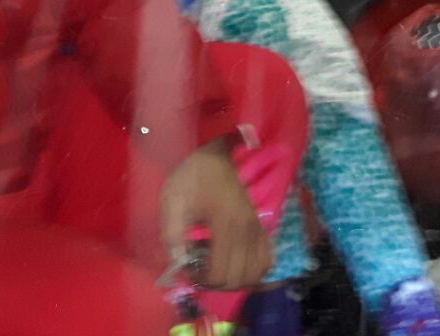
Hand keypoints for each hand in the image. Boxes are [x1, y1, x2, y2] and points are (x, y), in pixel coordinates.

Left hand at [159, 137, 271, 289]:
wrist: (217, 155)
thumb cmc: (192, 176)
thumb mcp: (173, 200)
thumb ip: (173, 234)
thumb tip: (179, 264)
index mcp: (225, 224)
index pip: (220, 273)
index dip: (202, 281)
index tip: (189, 270)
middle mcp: (247, 230)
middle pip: (239, 279)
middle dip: (217, 284)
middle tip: (201, 272)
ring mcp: (258, 229)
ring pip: (256, 274)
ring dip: (236, 280)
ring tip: (217, 270)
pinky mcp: (262, 227)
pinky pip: (266, 260)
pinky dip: (253, 270)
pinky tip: (236, 264)